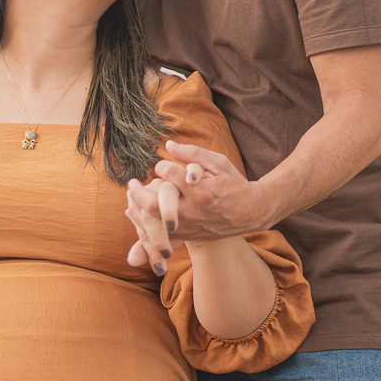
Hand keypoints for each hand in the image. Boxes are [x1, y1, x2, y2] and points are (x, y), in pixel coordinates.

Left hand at [125, 141, 268, 267]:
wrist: (249, 213)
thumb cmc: (233, 184)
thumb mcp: (219, 163)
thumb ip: (193, 153)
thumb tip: (168, 145)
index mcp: (201, 191)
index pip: (169, 174)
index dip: (161, 166)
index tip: (161, 165)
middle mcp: (193, 211)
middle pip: (154, 204)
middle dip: (139, 191)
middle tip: (131, 183)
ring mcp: (189, 226)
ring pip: (154, 222)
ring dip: (138, 209)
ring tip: (132, 197)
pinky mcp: (188, 236)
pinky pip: (162, 236)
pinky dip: (146, 227)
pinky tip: (137, 215)